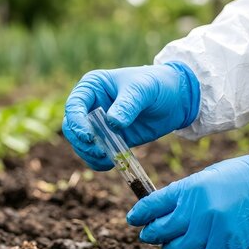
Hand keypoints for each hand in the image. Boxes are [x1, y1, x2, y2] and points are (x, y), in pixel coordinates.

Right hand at [62, 62, 199, 170]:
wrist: (176, 99)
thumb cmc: (157, 85)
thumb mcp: (143, 90)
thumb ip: (128, 105)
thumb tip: (112, 123)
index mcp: (93, 86)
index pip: (74, 105)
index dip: (77, 122)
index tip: (88, 136)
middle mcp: (91, 106)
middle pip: (72, 128)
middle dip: (81, 142)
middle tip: (99, 151)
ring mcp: (99, 125)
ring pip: (81, 144)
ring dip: (90, 154)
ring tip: (107, 157)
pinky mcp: (110, 140)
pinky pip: (96, 155)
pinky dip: (99, 162)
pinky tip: (112, 163)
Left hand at [127, 144, 248, 248]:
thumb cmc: (244, 176)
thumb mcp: (208, 176)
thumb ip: (184, 194)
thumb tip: (160, 211)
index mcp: (191, 188)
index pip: (152, 205)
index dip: (139, 215)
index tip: (133, 219)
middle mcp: (199, 210)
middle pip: (160, 232)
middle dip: (152, 234)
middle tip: (150, 234)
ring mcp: (214, 231)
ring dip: (173, 247)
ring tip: (176, 242)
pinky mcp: (229, 248)